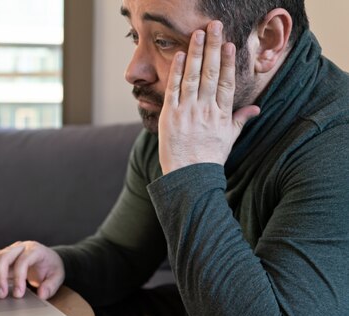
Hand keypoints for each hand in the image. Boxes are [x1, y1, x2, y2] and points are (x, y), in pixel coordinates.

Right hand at [0, 241, 64, 299]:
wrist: (48, 259)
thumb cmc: (51, 267)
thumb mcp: (57, 276)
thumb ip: (51, 286)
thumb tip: (41, 294)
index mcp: (35, 250)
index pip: (23, 260)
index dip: (19, 277)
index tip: (18, 294)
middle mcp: (21, 247)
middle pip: (5, 256)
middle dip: (1, 276)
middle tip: (1, 295)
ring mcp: (11, 250)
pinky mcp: (4, 257)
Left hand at [158, 20, 260, 174]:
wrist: (188, 178)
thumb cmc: (209, 159)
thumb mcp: (229, 139)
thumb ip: (240, 120)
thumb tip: (256, 109)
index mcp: (221, 115)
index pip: (226, 83)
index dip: (228, 62)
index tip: (230, 44)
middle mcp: (205, 111)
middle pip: (210, 74)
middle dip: (213, 48)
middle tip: (214, 27)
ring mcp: (186, 112)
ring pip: (192, 77)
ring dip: (194, 53)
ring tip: (198, 34)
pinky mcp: (169, 117)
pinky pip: (173, 90)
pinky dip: (175, 72)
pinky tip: (178, 55)